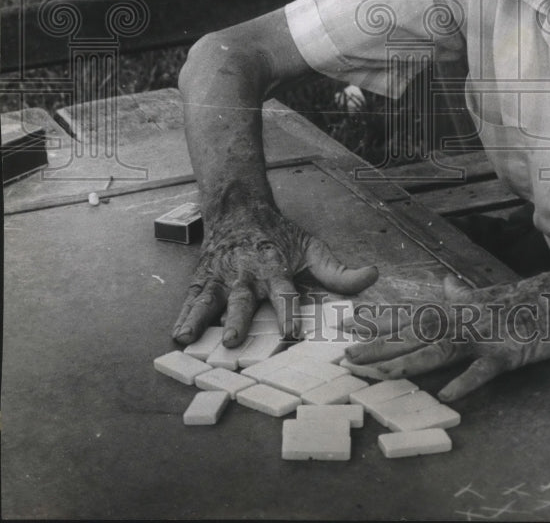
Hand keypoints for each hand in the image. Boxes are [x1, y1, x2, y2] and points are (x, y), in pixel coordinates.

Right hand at [172, 208, 377, 346]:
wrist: (240, 208)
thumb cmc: (280, 236)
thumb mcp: (313, 248)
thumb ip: (339, 271)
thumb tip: (372, 276)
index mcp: (275, 268)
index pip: (285, 294)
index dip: (289, 313)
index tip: (292, 335)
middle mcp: (246, 274)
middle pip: (242, 300)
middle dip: (237, 319)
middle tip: (232, 340)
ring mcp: (221, 276)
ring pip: (210, 300)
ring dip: (201, 318)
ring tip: (190, 338)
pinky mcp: (203, 279)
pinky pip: (191, 299)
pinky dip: (183, 316)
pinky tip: (177, 334)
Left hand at [345, 268, 549, 401]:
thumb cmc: (526, 303)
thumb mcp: (487, 297)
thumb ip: (461, 294)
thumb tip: (445, 286)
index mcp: (456, 310)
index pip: (409, 318)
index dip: (377, 324)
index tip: (346, 328)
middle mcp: (462, 320)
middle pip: (412, 335)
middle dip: (377, 346)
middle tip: (344, 357)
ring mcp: (481, 336)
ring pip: (435, 350)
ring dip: (403, 362)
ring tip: (374, 373)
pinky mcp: (505, 353)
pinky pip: (481, 371)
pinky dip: (464, 382)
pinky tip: (444, 394)